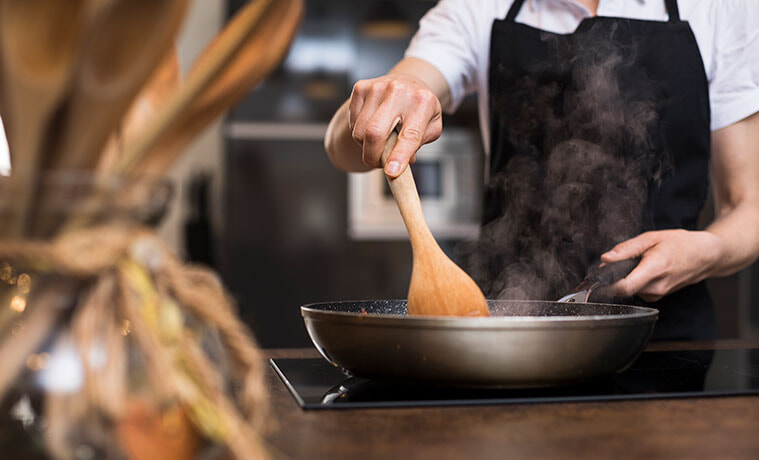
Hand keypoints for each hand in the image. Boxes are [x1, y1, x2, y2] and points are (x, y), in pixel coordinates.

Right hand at [348, 73, 441, 176]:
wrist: (408, 82)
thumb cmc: (420, 109)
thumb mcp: (431, 128)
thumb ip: (418, 146)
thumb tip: (400, 163)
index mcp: (423, 102)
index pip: (410, 135)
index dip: (399, 156)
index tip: (391, 172)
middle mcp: (399, 91)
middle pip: (374, 133)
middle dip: (372, 156)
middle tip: (378, 164)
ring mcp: (377, 87)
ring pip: (360, 132)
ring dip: (366, 146)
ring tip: (379, 142)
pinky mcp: (360, 88)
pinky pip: (353, 123)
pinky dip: (360, 133)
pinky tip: (371, 126)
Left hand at [600, 229, 723, 301]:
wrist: (706, 256)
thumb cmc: (681, 244)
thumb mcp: (652, 238)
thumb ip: (626, 249)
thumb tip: (605, 258)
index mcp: (655, 268)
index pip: (625, 287)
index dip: (608, 284)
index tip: (599, 277)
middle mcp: (657, 286)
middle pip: (624, 288)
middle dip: (616, 276)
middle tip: (620, 260)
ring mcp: (659, 294)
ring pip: (630, 290)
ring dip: (627, 278)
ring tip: (639, 263)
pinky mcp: (658, 296)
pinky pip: (638, 290)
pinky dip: (636, 281)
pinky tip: (645, 270)